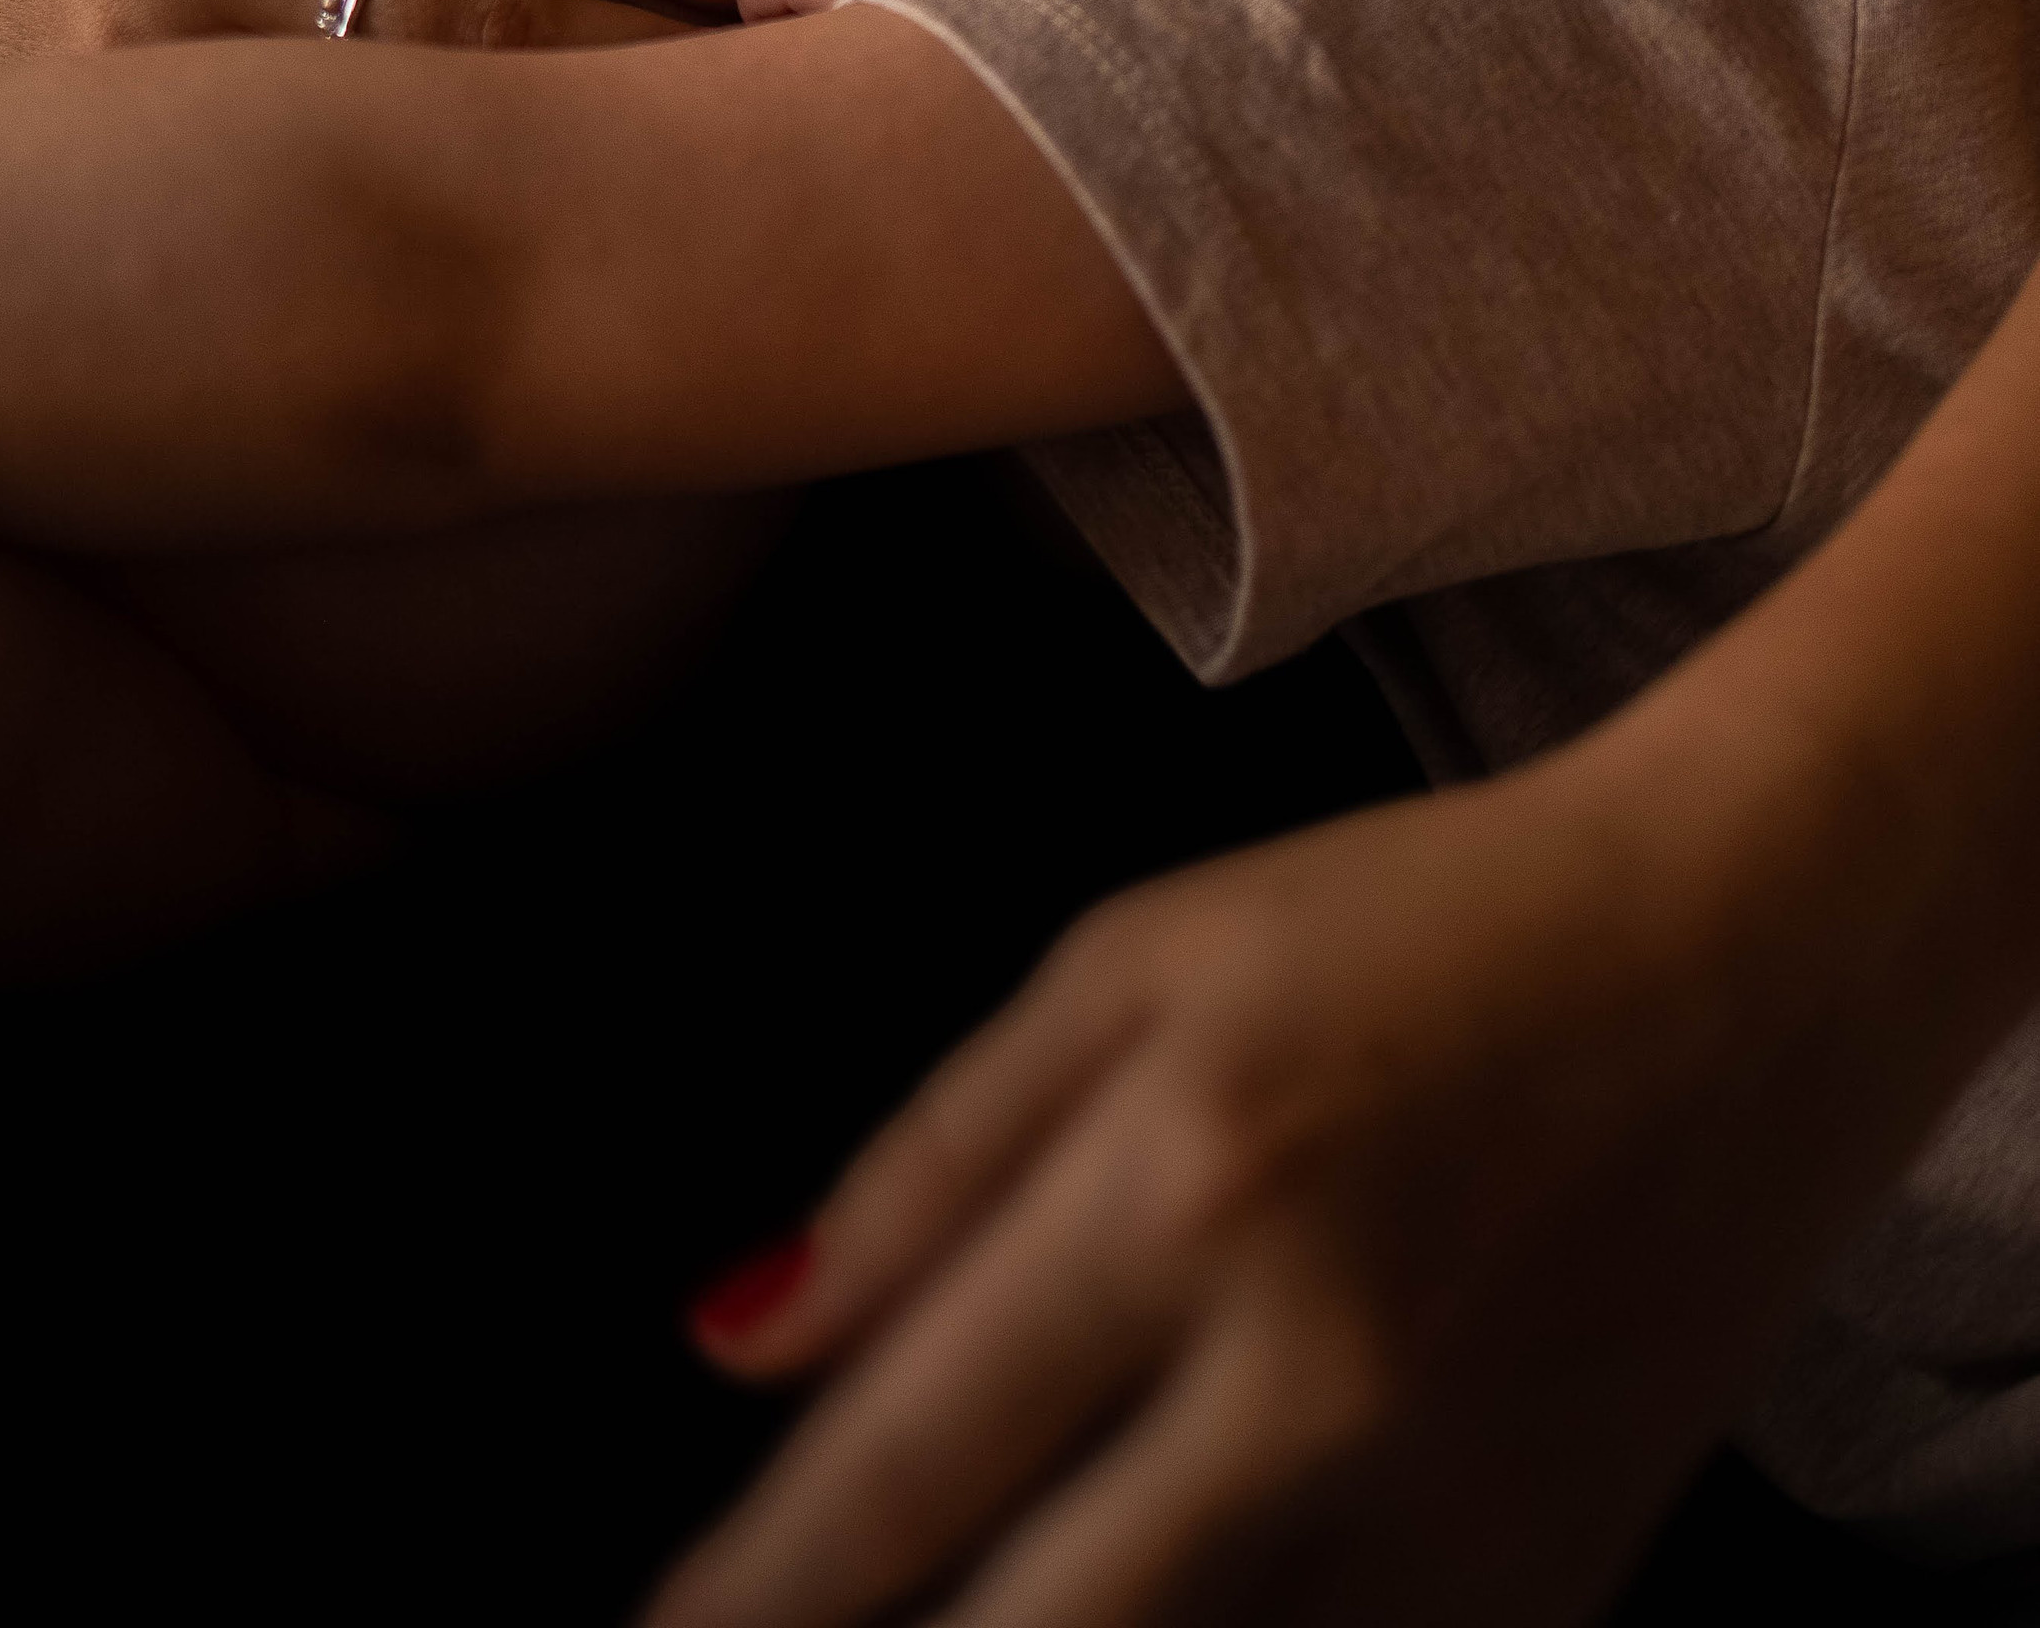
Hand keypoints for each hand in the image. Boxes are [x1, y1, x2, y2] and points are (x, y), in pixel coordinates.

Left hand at [652, 726, 1921, 1627]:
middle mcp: (1313, 1387)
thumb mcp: (1138, 964)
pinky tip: (1143, 1604)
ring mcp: (1445, 1519)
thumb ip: (927, 1163)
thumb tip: (734, 1337)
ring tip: (958, 1613)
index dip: (750, 1595)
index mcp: (1186, 1195)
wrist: (1747, 955)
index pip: (901, 1474)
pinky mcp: (1542, 1589)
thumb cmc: (1423, 924)